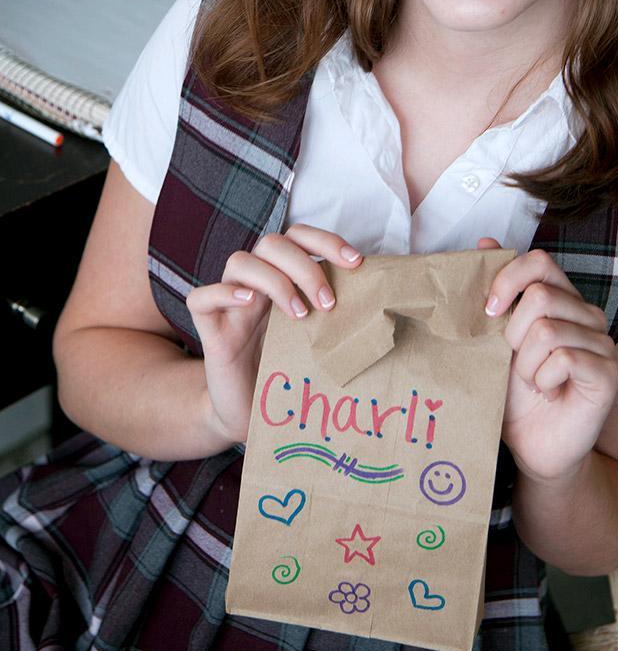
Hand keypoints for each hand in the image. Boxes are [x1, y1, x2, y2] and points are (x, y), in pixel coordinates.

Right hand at [185, 225, 362, 447]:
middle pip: (271, 243)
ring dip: (275, 281)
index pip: (299, 238)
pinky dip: (224, 292)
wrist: (249, 412)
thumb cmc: (287, 370)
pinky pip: (201, 296)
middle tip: (328, 304)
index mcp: (283, 278)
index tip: (357, 263)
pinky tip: (248, 303)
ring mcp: (230, 304)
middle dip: (305, 267)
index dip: (326, 241)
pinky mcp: (209, 329)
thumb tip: (382, 301)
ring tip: (298, 315)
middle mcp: (256, 284)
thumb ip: (336, 314)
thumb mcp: (317, 337)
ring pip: (239, 261)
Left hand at [478, 238, 617, 483]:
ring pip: (547, 330)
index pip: (538, 262)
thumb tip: (484, 241)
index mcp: (561, 299)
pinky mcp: (609, 373)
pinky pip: (564, 358)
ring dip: (526, 365)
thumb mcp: (495, 340)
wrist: (531, 444)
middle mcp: (587, 314)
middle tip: (516, 364)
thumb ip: (495, 294)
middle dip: (512, 335)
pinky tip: (550, 392)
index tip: (488, 312)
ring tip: (534, 382)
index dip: (508, 279)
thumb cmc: (514, 393)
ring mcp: (602, 342)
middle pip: (539, 296)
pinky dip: (544, 379)